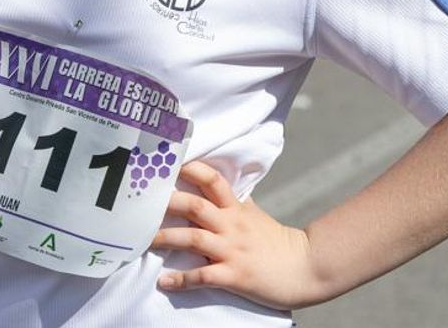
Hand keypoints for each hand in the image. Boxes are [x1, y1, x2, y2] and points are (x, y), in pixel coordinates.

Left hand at [154, 161, 314, 309]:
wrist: (306, 267)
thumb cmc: (277, 242)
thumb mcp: (254, 215)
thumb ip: (232, 203)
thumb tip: (211, 187)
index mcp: (236, 209)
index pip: (212, 180)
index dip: (191, 169)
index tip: (167, 165)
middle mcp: (232, 225)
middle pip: (194, 206)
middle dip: (166, 203)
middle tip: (140, 204)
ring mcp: (232, 250)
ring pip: (193, 238)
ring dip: (165, 239)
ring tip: (143, 242)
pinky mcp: (235, 275)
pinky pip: (203, 276)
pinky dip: (181, 280)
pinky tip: (164, 282)